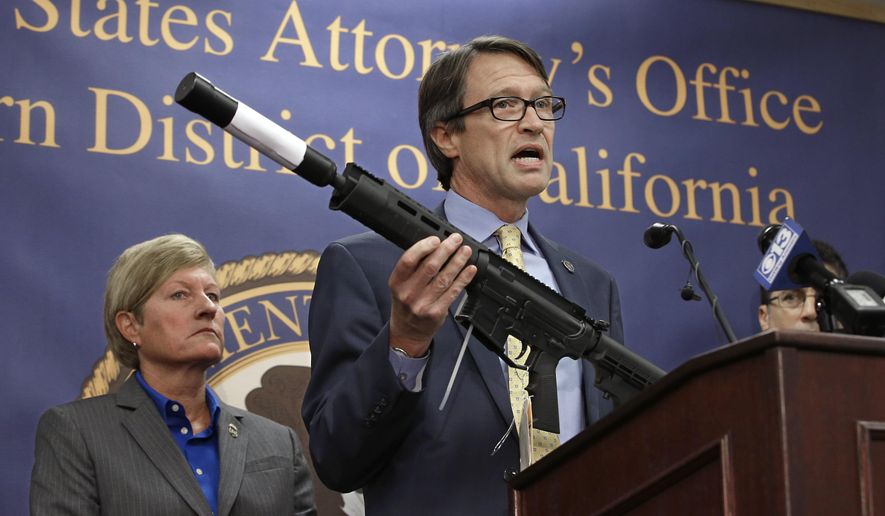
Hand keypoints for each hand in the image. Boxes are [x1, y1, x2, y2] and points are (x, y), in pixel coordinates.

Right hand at [388, 233, 476, 356]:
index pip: (409, 260)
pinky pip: (453, 292)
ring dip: (458, 262)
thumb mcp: (400, 285)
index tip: (436, 239)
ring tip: (465, 251)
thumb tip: (436, 247)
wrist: (408, 332)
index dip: (424, 247)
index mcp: (397, 282)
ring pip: (444, 278)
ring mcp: (422, 304)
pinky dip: (463, 278)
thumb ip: (413, 268)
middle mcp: (408, 293)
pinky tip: (470, 270)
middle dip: (446, 250)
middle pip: (430, 267)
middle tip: (456, 240)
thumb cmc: (406, 304)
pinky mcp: (436, 312)